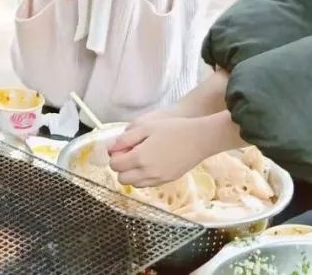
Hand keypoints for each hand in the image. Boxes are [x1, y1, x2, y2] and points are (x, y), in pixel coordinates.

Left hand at [108, 113, 240, 187]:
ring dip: (132, 174)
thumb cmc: (173, 129)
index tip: (120, 148)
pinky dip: (144, 177)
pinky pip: (148, 184)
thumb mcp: (145, 127)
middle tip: (128, 154)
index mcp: (139, 158)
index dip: (114, 156)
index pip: (115, 165)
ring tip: (140, 158)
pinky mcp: (168, 180)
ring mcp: (159, 179)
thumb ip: (125, 139)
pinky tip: (150, 163)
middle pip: (122, 179)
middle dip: (121, 168)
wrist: (199, 138)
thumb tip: (111, 149)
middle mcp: (147, 172)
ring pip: (135, 184)